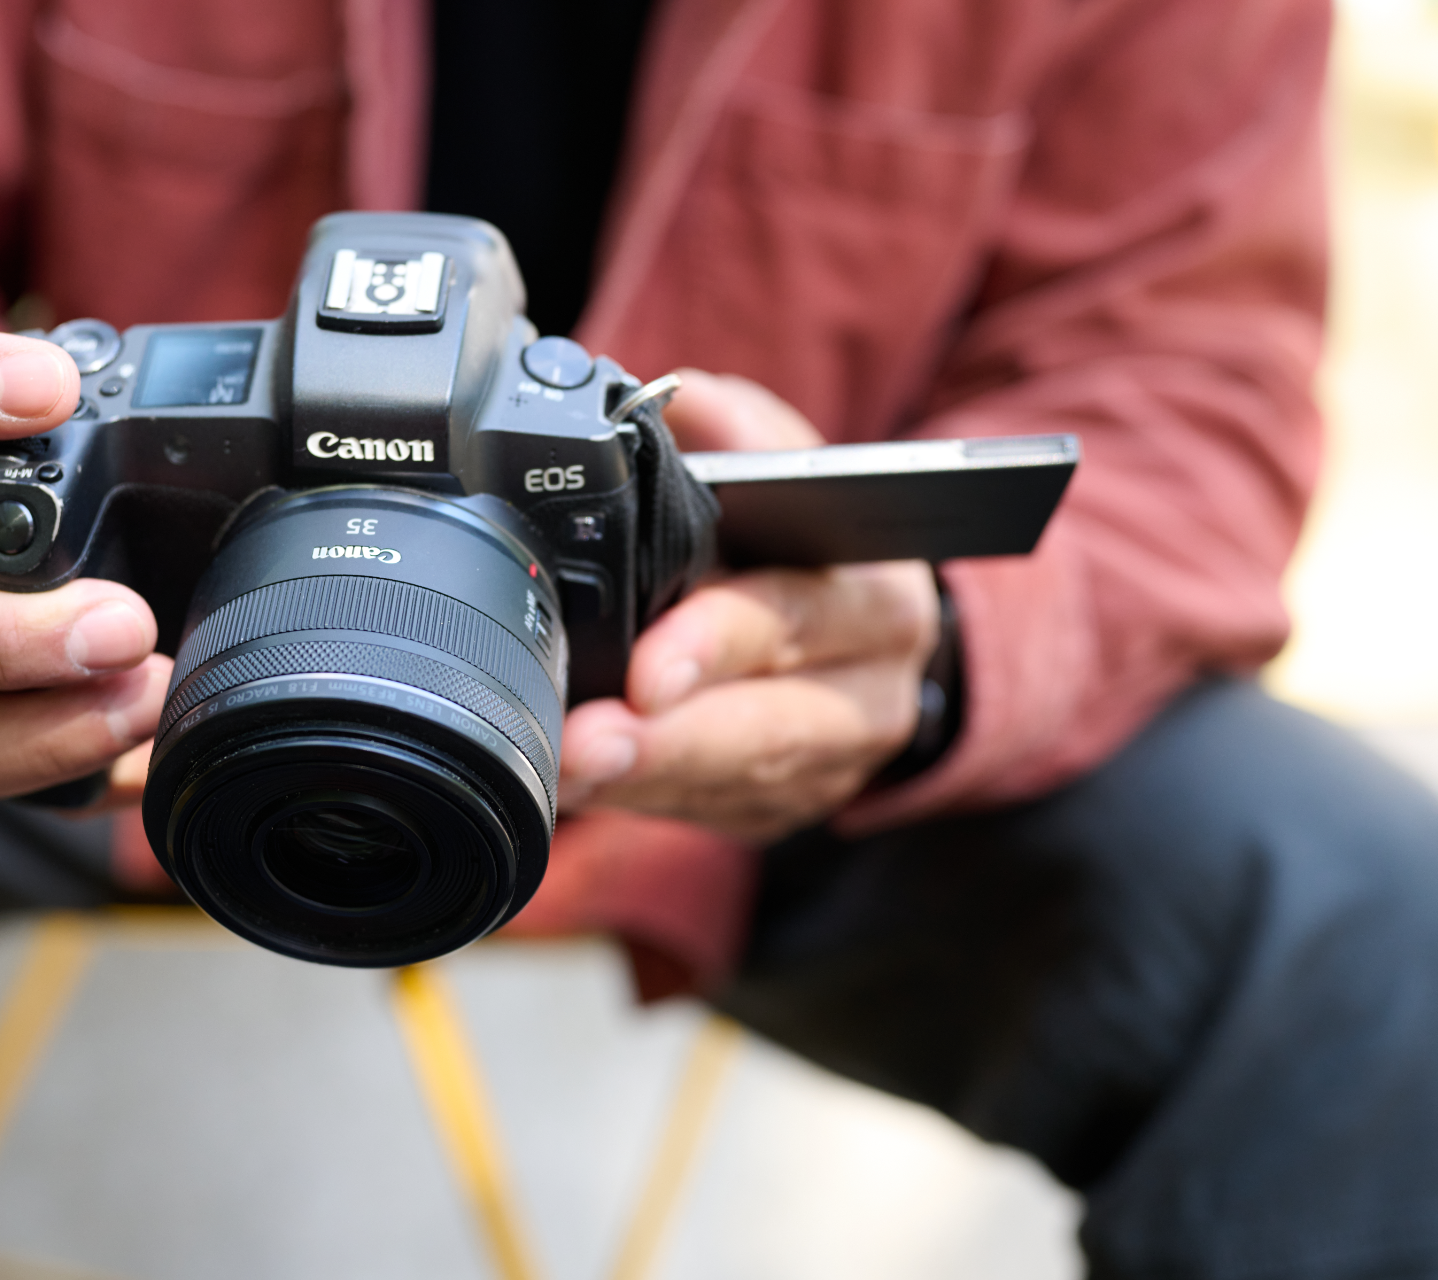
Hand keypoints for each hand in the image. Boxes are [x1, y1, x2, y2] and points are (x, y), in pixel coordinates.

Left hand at [557, 370, 939, 840]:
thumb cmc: (817, 551)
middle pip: (763, 727)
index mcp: (873, 599)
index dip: (718, 645)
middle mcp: (865, 694)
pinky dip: (636, 800)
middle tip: (584, 745)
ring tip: (561, 769)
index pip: (793, 619)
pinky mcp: (780, 811)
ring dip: (639, 781)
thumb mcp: (798, 474)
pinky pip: (703, 813)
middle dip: (667, 742)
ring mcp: (827, 768)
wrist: (876, 646)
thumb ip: (740, 434)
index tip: (648, 672)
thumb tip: (674, 397)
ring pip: (728, 783)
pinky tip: (576, 787)